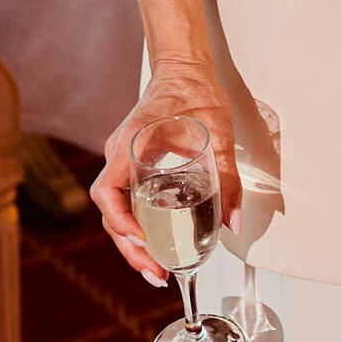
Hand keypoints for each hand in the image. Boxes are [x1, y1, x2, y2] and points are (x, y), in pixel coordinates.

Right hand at [91, 62, 239, 285]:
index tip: (142, 241)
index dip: (120, 221)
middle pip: (111, 211)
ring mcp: (123, 159)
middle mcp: (119, 154)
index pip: (108, 190)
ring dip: (133, 241)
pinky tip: (156, 240)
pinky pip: (127, 199)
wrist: (185, 68)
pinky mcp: (132, 163)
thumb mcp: (218, 136)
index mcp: (131, 143)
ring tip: (155, 267)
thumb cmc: (196, 92)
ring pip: (117, 209)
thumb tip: (232, 224)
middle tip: (155, 273)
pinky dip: (138, 223)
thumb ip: (228, 180)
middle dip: (131, 247)